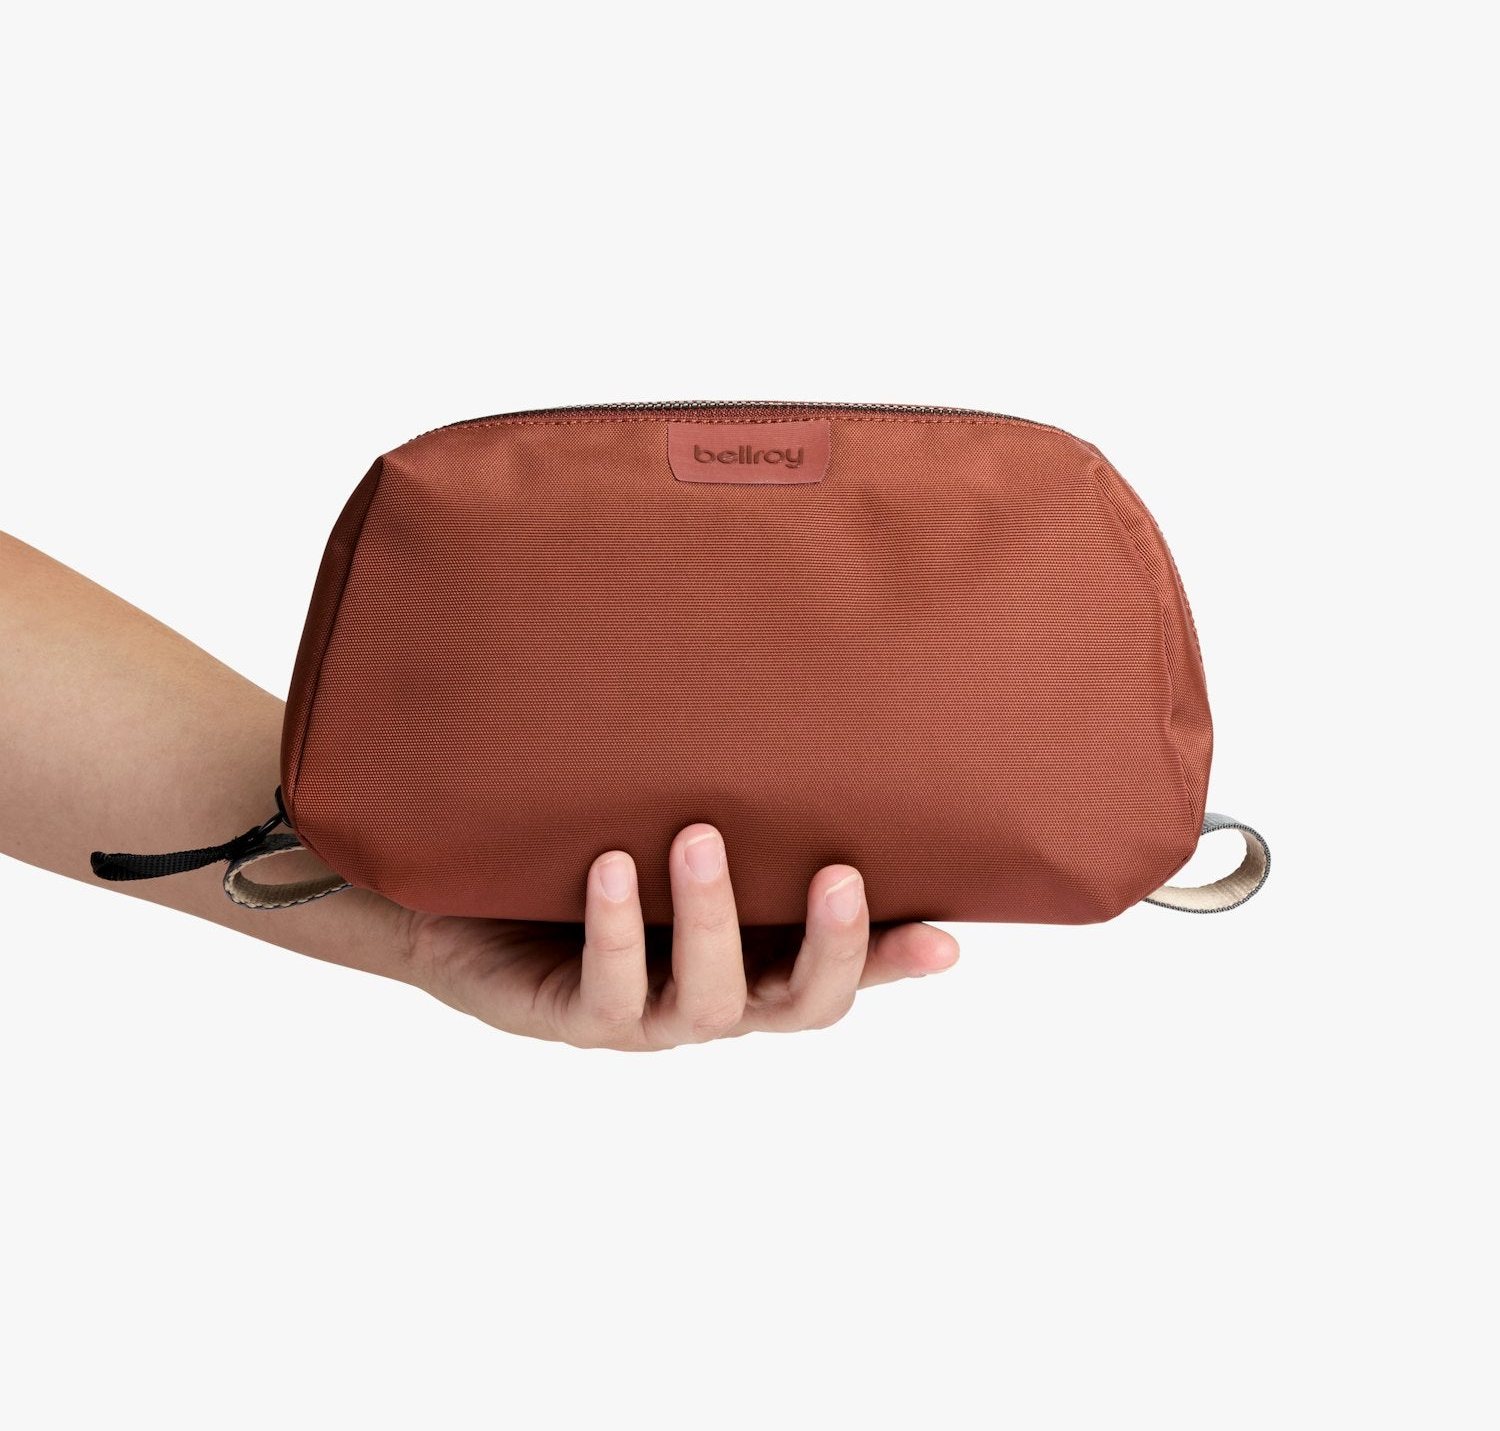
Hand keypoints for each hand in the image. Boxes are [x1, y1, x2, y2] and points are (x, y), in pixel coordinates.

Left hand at [399, 824, 959, 1049]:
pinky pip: (605, 989)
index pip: (843, 968)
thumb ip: (736, 796)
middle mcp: (715, 995)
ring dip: (710, 920)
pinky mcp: (573, 1017)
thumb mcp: (671, 820)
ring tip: (699, 836)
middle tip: (838, 874)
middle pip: (798, 1006)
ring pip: (706, 1000)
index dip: (895, 963)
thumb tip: (804, 689)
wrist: (473, 906)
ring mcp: (647, 1016)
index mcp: (756, 957)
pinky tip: (612, 866)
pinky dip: (614, 930)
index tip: (949, 939)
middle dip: (828, 948)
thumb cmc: (598, 851)